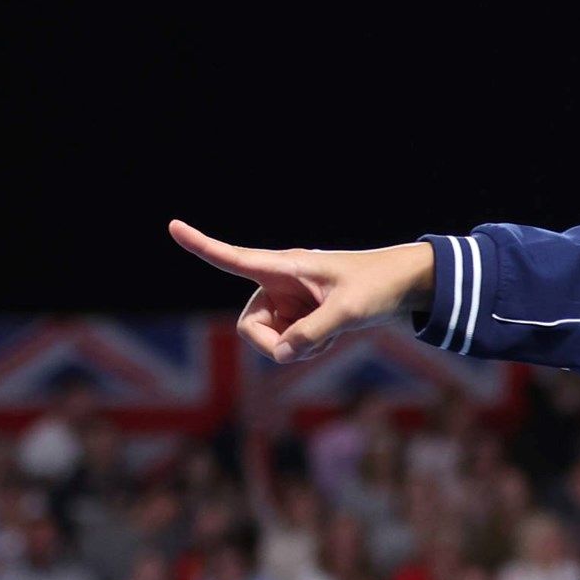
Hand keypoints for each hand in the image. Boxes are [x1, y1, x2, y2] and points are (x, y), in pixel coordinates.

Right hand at [169, 220, 435, 362]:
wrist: (406, 286)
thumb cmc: (378, 285)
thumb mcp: (349, 310)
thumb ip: (313, 333)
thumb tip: (281, 354)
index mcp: (285, 267)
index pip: (235, 258)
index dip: (201, 245)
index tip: (173, 226)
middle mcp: (279, 284)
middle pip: (249, 326)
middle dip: (270, 345)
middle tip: (300, 351)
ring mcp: (289, 302)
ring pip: (268, 340)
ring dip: (294, 348)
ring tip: (329, 336)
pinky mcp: (300, 317)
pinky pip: (287, 345)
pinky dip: (305, 349)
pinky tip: (329, 339)